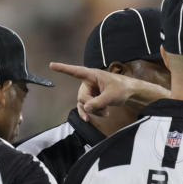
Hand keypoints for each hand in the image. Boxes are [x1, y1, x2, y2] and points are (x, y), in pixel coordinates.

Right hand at [50, 62, 167, 115]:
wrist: (130, 93)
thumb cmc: (122, 89)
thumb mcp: (111, 96)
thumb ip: (98, 102)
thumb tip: (86, 108)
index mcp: (92, 75)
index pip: (75, 71)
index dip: (63, 69)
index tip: (52, 65)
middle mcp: (88, 82)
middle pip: (81, 96)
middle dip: (92, 105)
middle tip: (104, 109)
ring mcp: (89, 91)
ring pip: (84, 104)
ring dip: (94, 111)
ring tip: (106, 113)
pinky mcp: (92, 98)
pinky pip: (86, 107)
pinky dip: (91, 113)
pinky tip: (92, 118)